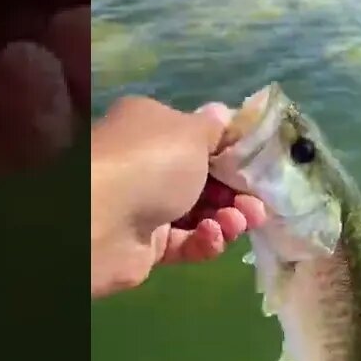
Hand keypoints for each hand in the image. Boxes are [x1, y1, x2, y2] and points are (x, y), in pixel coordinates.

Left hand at [90, 97, 266, 297]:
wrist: (99, 221)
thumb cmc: (151, 163)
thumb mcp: (192, 133)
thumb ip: (216, 129)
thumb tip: (223, 114)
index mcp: (152, 127)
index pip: (199, 138)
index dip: (232, 153)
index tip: (261, 166)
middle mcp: (146, 164)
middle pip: (205, 179)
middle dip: (237, 192)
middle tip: (258, 204)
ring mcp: (145, 207)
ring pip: (200, 214)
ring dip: (227, 218)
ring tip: (239, 221)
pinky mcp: (147, 246)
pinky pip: (186, 243)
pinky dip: (205, 240)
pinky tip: (212, 235)